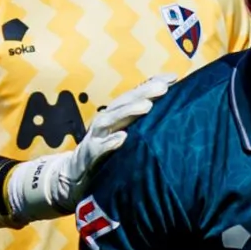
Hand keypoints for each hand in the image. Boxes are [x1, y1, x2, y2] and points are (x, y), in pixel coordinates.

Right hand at [0, 76, 174, 221]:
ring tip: (147, 107)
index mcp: (116, 114)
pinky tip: (122, 138)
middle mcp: (106, 120)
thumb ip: (142, 120)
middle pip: (124, 103)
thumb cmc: (107, 149)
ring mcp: (96, 136)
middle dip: (143, 93)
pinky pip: (99, 148)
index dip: (153, 84)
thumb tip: (169, 106)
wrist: (76, 172)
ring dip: (128, 112)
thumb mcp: (125, 131)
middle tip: (163, 88)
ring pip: (110, 120)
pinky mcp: (89, 154)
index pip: (136, 95)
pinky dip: (109, 142)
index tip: (174, 78)